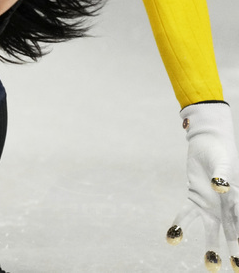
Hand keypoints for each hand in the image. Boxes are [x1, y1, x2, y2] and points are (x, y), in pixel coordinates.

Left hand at [166, 102, 238, 271]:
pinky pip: (186, 216)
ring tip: (210, 267)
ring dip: (211, 248)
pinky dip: (179, 226)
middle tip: (236, 268)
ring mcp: (211, 206)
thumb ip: (223, 175)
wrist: (207, 144)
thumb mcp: (222, 163)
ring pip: (212, 231)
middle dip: (236, 251)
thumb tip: (221, 187)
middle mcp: (227, 208)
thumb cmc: (220, 153)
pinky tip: (171, 239)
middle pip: (233, 232)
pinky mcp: (195, 200)